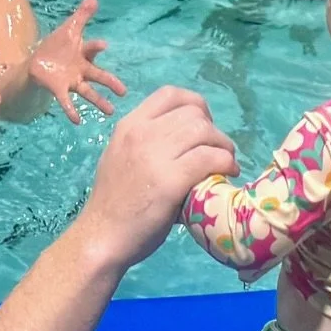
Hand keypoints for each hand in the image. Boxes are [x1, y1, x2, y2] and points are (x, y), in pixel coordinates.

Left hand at [28, 0, 127, 123]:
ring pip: (88, 93)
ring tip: (110, 112)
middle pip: (98, 76)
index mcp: (84, 54)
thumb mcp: (68, 30)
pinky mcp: (60, 90)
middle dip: (110, 83)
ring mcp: (72, 82)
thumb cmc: (57, 46)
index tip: (103, 45)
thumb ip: (81, 16)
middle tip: (123, 91)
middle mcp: (82, 70)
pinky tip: (77, 120)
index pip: (91, 49)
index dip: (96, 47)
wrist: (38, 63)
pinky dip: (71, 111)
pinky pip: (67, 102)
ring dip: (99, 102)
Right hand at [77, 87, 237, 270]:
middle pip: (193, 113)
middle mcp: (141, 133)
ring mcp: (155, 155)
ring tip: (227, 163)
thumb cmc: (114, 203)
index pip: (170, 94)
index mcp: (129, 126)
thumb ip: (146, 142)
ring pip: (205, 132)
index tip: (204, 124)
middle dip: (214, 130)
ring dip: (224, 146)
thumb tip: (183, 140)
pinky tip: (228, 174)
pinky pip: (210, 158)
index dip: (195, 105)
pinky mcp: (171, 180)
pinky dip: (226, 163)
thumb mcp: (121, 158)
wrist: (101, 236)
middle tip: (219, 151)